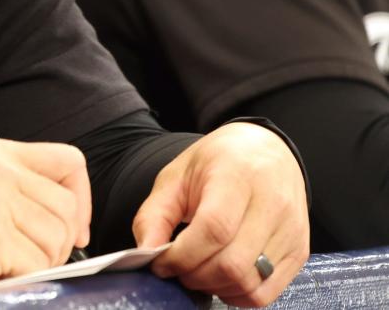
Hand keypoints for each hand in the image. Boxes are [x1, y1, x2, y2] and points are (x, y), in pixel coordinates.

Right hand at [0, 139, 89, 302]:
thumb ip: (24, 188)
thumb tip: (77, 216)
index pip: (69, 161)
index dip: (81, 199)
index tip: (72, 226)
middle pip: (68, 209)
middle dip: (57, 243)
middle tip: (23, 255)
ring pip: (58, 240)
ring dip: (37, 263)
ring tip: (1, 262)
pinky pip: (37, 265)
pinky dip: (20, 278)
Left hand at [133, 122, 308, 306]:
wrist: (266, 151)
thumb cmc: (217, 163)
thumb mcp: (176, 176)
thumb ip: (154, 215)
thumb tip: (145, 253)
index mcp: (237, 177)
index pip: (214, 229)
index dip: (182, 255)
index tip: (161, 262)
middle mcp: (273, 204)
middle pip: (232, 264)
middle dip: (194, 276)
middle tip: (177, 269)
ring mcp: (291, 231)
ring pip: (250, 283)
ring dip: (214, 287)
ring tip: (197, 271)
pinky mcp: (300, 252)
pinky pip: (267, 292)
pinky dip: (238, 295)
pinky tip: (221, 278)